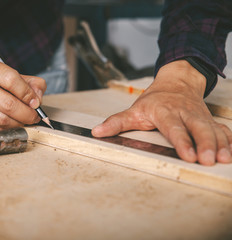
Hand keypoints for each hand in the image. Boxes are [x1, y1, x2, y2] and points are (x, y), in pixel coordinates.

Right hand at [0, 58, 45, 131]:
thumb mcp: (8, 72)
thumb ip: (30, 83)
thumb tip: (38, 99)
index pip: (11, 80)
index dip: (27, 94)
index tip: (35, 102)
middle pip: (8, 104)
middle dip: (26, 114)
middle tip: (34, 116)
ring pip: (1, 120)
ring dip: (18, 124)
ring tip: (24, 121)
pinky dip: (6, 130)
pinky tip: (11, 125)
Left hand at [92, 60, 231, 164]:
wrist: (175, 83)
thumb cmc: (154, 100)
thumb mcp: (134, 110)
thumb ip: (116, 123)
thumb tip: (97, 132)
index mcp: (165, 111)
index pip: (174, 128)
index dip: (182, 141)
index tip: (188, 155)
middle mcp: (185, 113)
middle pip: (198, 127)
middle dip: (205, 144)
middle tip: (209, 160)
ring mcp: (199, 116)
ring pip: (213, 129)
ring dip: (221, 144)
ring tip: (224, 159)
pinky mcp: (209, 119)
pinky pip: (222, 129)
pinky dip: (229, 140)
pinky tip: (231, 152)